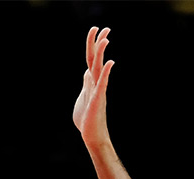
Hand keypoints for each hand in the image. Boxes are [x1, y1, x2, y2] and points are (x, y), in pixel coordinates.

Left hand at [73, 26, 113, 144]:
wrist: (91, 136)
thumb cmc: (87, 120)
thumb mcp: (82, 97)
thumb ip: (85, 84)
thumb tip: (86, 73)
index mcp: (90, 82)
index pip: (91, 59)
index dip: (93, 45)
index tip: (97, 30)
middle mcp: (95, 83)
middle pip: (95, 59)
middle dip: (98, 43)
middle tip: (104, 28)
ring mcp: (97, 91)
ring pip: (99, 68)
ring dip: (101, 53)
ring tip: (105, 38)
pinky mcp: (97, 100)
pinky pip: (102, 84)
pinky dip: (106, 73)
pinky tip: (110, 62)